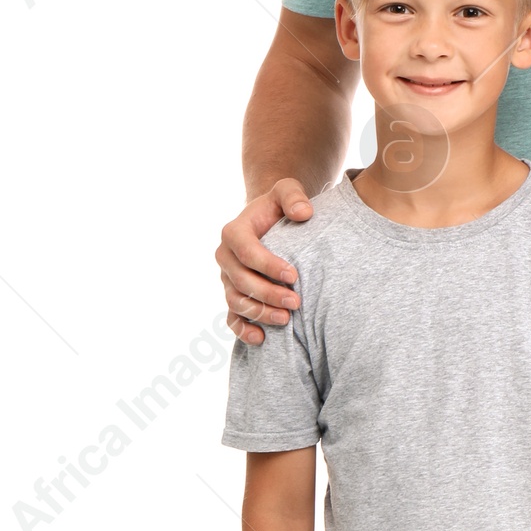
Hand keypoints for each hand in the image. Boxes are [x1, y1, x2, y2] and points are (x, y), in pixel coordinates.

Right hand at [219, 178, 314, 343]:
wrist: (268, 221)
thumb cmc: (278, 206)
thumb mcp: (286, 190)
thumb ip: (293, 196)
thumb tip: (304, 213)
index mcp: (234, 232)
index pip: (247, 252)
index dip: (268, 266)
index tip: (294, 276)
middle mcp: (225, 257)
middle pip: (241, 281)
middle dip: (268, 294)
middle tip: (296, 303)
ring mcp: (227, 279)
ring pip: (236, 301)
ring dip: (259, 313)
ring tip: (286, 320)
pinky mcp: (233, 295)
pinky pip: (231, 317)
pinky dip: (243, 330)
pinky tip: (261, 339)